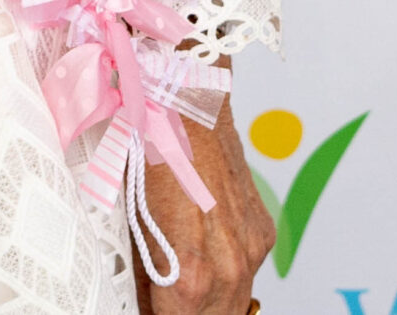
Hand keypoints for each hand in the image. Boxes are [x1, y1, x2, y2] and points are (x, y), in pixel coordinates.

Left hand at [133, 84, 275, 314]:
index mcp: (191, 277)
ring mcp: (251, 251)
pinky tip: (205, 253)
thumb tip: (146, 302)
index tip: (150, 311)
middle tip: (163, 302)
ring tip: (181, 288)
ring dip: (211, 303)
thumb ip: (147, 274)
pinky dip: (228, 272)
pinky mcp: (262, 232)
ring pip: (236, 303)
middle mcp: (229, 270)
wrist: (187, 102)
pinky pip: (247, 270)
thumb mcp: (134, 222)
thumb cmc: (150, 153)